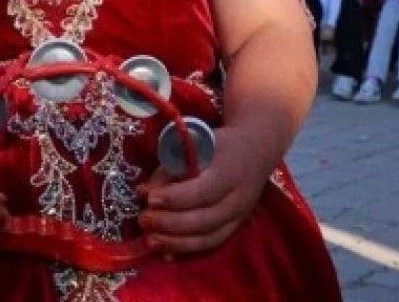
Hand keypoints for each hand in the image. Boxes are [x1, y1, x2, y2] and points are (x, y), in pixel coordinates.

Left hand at [136, 127, 265, 256]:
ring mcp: (239, 216)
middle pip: (205, 219)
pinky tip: (166, 252)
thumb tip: (144, 192)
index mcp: (228, 170)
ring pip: (209, 238)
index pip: (203, 191)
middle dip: (170, 223)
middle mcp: (238, 197)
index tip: (150, 199)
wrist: (254, 151)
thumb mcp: (193, 145)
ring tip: (150, 240)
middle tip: (144, 219)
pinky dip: (187, 250)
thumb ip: (169, 169)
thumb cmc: (216, 146)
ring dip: (176, 242)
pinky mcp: (236, 227)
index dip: (175, 198)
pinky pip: (212, 244)